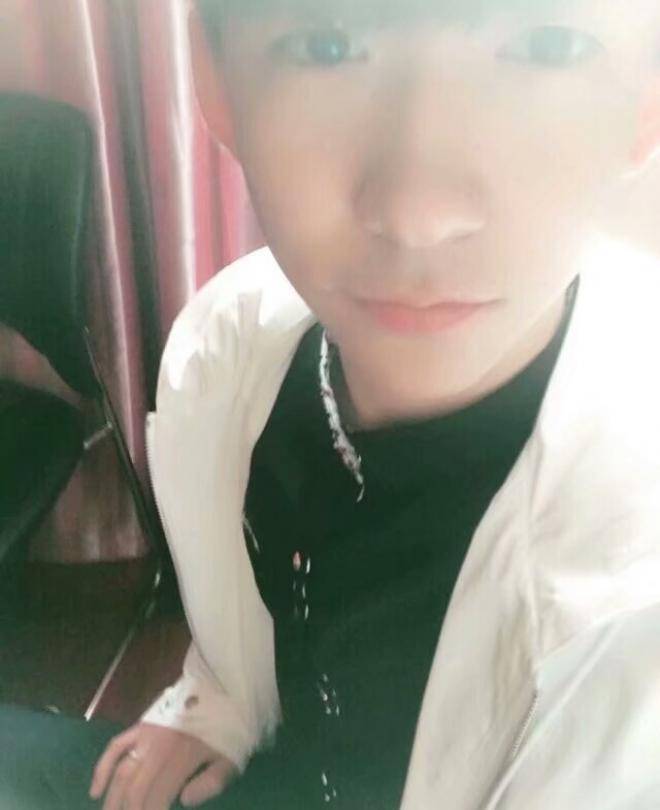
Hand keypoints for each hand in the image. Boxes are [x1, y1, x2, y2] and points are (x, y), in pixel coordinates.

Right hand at [89, 722, 237, 809]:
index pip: (156, 799)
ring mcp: (147, 735)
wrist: (224, 689)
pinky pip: (115, 746)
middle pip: (134, 790)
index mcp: (183, 759)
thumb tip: (183, 802)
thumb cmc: (229, 728)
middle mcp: (159, 748)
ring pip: (121, 773)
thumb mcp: (231, 758)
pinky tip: (95, 792)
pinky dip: (102, 769)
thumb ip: (210, 783)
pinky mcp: (141, 724)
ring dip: (113, 800)